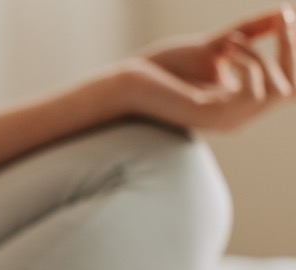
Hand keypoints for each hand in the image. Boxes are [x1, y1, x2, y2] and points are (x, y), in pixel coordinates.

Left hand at [117, 4, 295, 131]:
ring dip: (262, 56)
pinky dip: (249, 65)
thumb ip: (251, 33)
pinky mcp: (211, 114)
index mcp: (241, 104)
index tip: (290, 22)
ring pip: (278, 91)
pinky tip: (229, 51)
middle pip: (291, 91)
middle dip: (291, 53)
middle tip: (283, 25)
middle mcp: (239, 117)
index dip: (294, 56)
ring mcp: (226, 119)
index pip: (288, 88)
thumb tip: (285, 12)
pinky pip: (253, 93)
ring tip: (232, 41)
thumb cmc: (166, 67)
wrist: (128, 82)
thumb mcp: (218, 45)